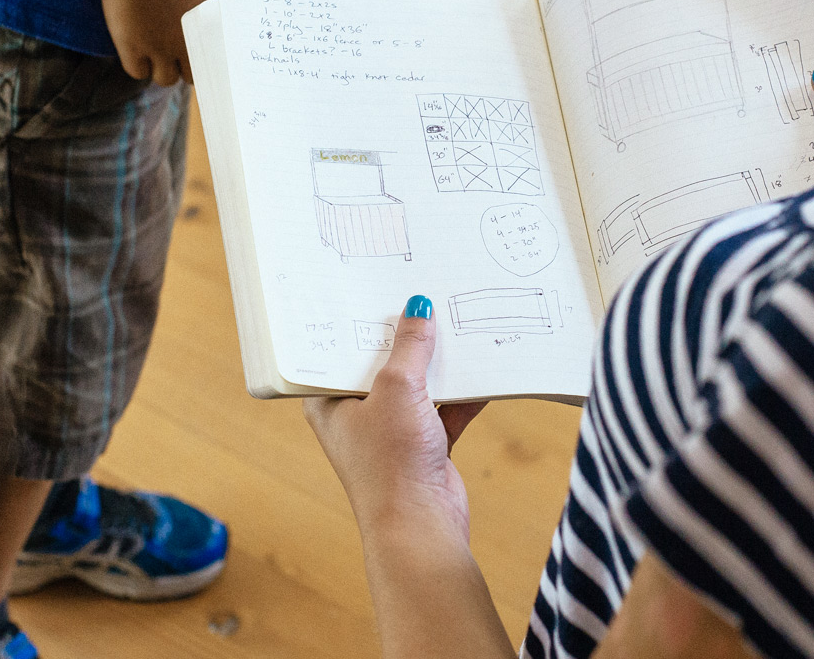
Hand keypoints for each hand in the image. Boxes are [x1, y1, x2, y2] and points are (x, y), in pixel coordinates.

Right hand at [97, 0, 215, 85]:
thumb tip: (224, 9)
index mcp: (210, 27)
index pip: (219, 62)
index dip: (213, 64)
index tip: (207, 59)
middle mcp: (189, 42)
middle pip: (194, 75)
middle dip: (190, 67)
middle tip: (183, 56)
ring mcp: (159, 46)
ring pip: (167, 79)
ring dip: (165, 69)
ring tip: (161, 55)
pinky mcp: (131, 45)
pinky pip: (137, 71)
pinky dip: (140, 65)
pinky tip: (139, 52)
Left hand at [304, 298, 485, 540]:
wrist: (420, 526)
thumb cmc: (390, 462)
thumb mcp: (397, 388)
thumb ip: (410, 346)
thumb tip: (418, 306)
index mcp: (329, 402)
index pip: (340, 350)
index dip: (357, 320)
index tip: (376, 287)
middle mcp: (355, 415)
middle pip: (383, 364)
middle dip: (406, 337)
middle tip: (423, 296)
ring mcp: (391, 432)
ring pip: (417, 385)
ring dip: (438, 364)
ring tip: (457, 324)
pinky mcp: (424, 446)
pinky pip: (445, 408)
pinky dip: (462, 393)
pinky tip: (484, 369)